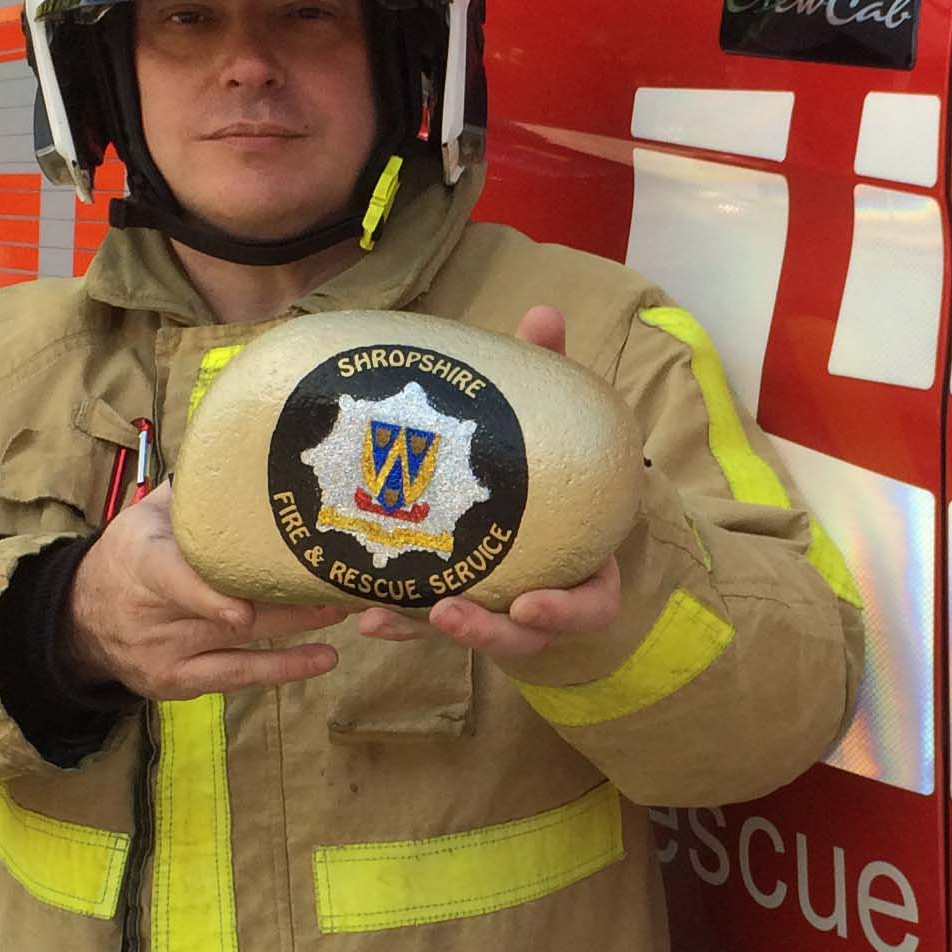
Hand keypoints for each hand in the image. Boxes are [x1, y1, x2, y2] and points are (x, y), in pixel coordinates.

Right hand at [65, 482, 342, 699]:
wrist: (80, 619)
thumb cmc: (126, 557)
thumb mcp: (143, 518)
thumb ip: (190, 495)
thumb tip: (242, 450)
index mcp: (142, 563)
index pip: (172, 579)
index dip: (207, 596)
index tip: (244, 610)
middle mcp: (153, 614)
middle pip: (229, 612)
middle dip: (288, 597)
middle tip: (339, 578)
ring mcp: (165, 653)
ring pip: (243, 642)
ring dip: (299, 625)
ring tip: (342, 607)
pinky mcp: (179, 683)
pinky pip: (238, 676)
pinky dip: (284, 669)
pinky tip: (325, 658)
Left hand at [350, 305, 626, 664]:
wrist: (531, 499)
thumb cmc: (549, 468)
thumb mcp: (553, 428)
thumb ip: (551, 382)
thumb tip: (542, 315)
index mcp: (584, 564)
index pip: (590, 605)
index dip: (565, 610)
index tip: (530, 604)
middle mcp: (544, 600)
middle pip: (525, 637)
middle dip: (486, 632)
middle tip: (447, 613)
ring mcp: (497, 608)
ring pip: (470, 634)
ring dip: (427, 631)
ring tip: (381, 618)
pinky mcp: (455, 607)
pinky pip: (426, 624)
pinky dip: (398, 620)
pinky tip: (360, 613)